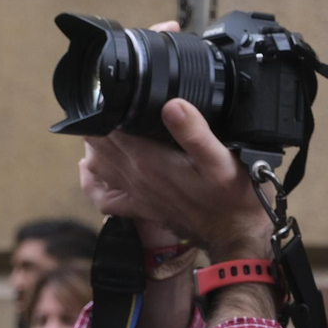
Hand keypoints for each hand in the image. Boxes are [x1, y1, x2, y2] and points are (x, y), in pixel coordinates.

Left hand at [83, 104, 273, 260]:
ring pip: (96, 165)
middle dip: (101, 120)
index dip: (109, 105)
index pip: (110, 126)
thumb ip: (195, 133)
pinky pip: (103, 197)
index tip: (119, 92)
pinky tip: (93, 168)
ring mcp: (136, 194)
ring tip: (109, 125)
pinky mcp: (141, 208)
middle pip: (100, 143)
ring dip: (95, 145)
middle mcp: (135, 177)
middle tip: (117, 103)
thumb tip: (172, 104)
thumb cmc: (233, 198)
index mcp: (149, 160)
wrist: (236, 235)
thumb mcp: (222, 161)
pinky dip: (92, 181)